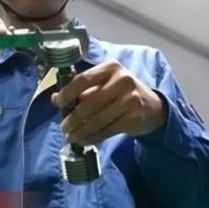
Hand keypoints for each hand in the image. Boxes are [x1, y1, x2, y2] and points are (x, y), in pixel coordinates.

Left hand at [51, 60, 165, 144]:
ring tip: (71, 137)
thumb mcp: (105, 84)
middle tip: (63, 127)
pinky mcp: (134, 117)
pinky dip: (94, 137)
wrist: (153, 107)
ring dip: (81, 131)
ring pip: (98, 118)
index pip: (84, 79)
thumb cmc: (122, 93)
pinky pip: (108, 130)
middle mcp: (122, 80)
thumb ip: (82, 89)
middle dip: (73, 117)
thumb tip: (55, 98)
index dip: (68, 92)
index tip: (58, 103)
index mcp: (111, 67)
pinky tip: (85, 140)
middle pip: (90, 101)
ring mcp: (130, 98)